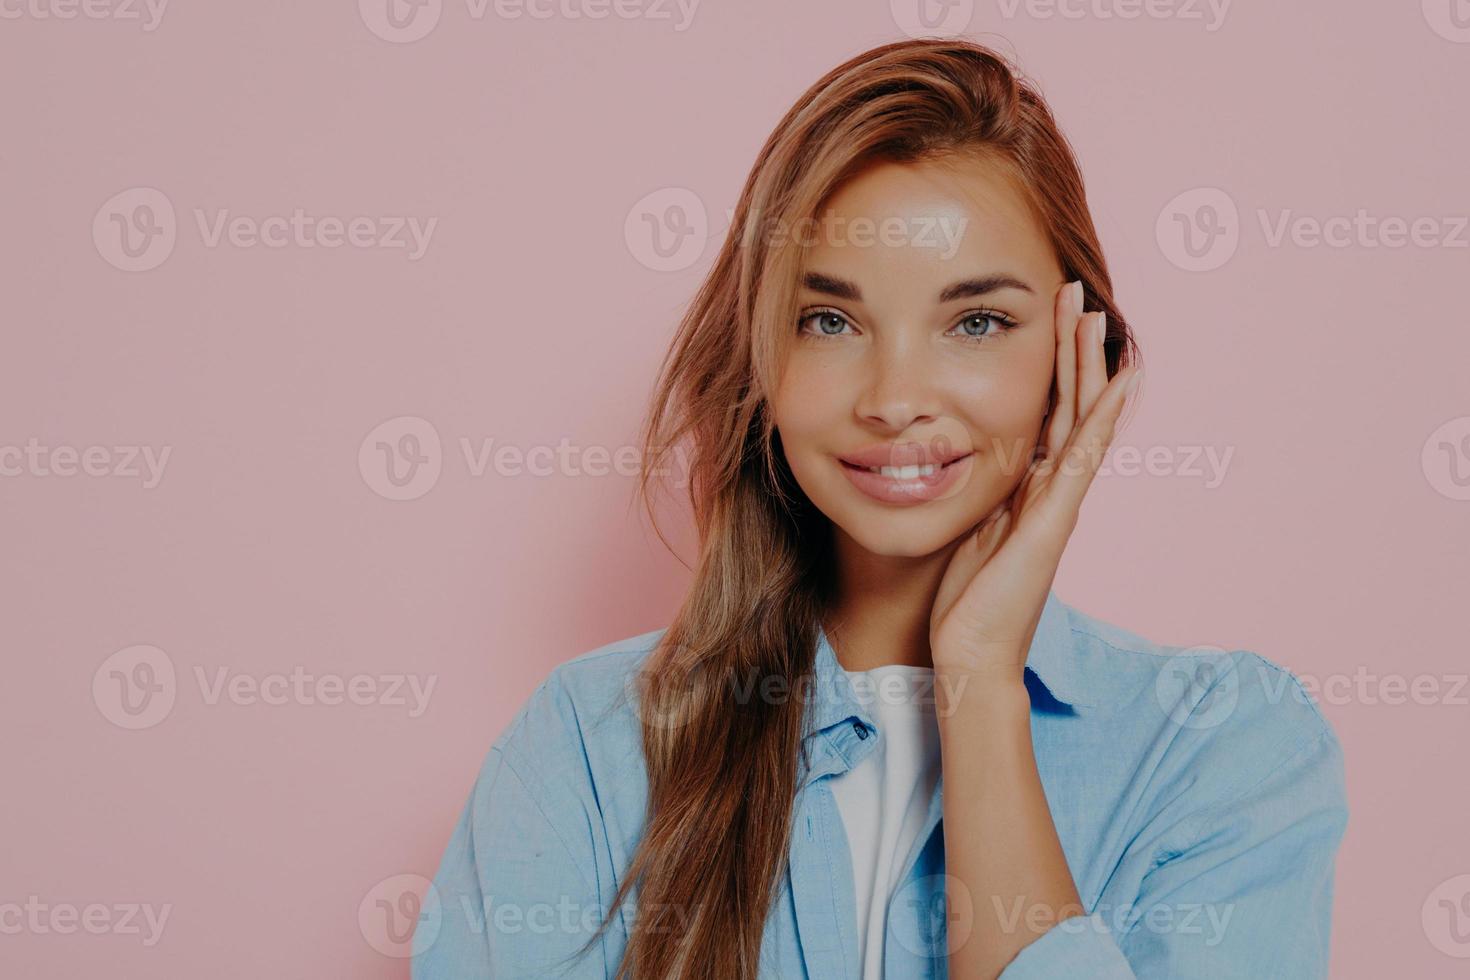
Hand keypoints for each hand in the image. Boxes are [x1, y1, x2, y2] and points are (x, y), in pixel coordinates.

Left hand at [929, 280, 1139, 681]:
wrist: (972, 656)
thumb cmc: (966, 603)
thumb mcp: (967, 529)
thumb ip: (979, 494)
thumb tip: (961, 460)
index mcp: (1028, 489)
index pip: (1045, 413)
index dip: (1050, 366)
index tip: (1049, 318)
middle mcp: (1052, 489)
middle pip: (1068, 403)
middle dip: (1071, 348)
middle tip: (1075, 293)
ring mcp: (1060, 502)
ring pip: (1081, 417)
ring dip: (1088, 364)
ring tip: (1093, 313)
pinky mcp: (1057, 519)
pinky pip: (1085, 455)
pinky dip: (1103, 415)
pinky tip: (1121, 379)